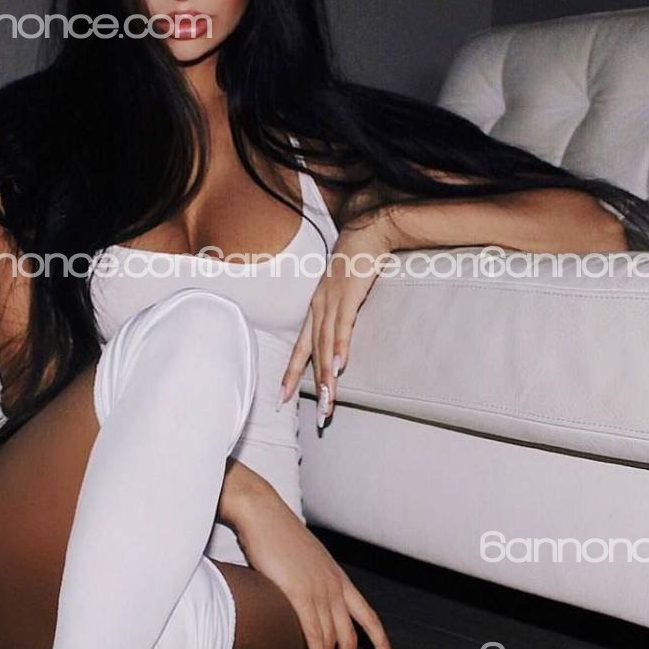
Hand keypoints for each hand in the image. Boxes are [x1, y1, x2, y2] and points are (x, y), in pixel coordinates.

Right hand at [236, 482, 397, 648]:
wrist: (262, 513)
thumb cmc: (277, 533)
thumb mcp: (304, 560)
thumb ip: (310, 580)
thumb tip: (305, 598)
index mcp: (338, 578)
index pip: (368, 617)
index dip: (382, 643)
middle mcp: (333, 586)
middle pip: (353, 635)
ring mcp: (318, 590)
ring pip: (334, 640)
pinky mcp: (298, 594)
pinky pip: (314, 635)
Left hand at [279, 213, 393, 426]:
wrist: (365, 233)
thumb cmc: (354, 262)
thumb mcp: (342, 291)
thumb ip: (340, 313)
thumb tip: (340, 336)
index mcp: (316, 308)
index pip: (301, 346)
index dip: (292, 373)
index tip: (283, 397)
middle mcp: (318, 307)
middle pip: (311, 352)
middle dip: (311, 385)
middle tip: (316, 415)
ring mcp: (331, 301)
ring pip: (325, 345)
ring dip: (327, 375)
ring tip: (329, 400)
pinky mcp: (348, 296)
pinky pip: (342, 327)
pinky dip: (339, 348)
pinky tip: (339, 367)